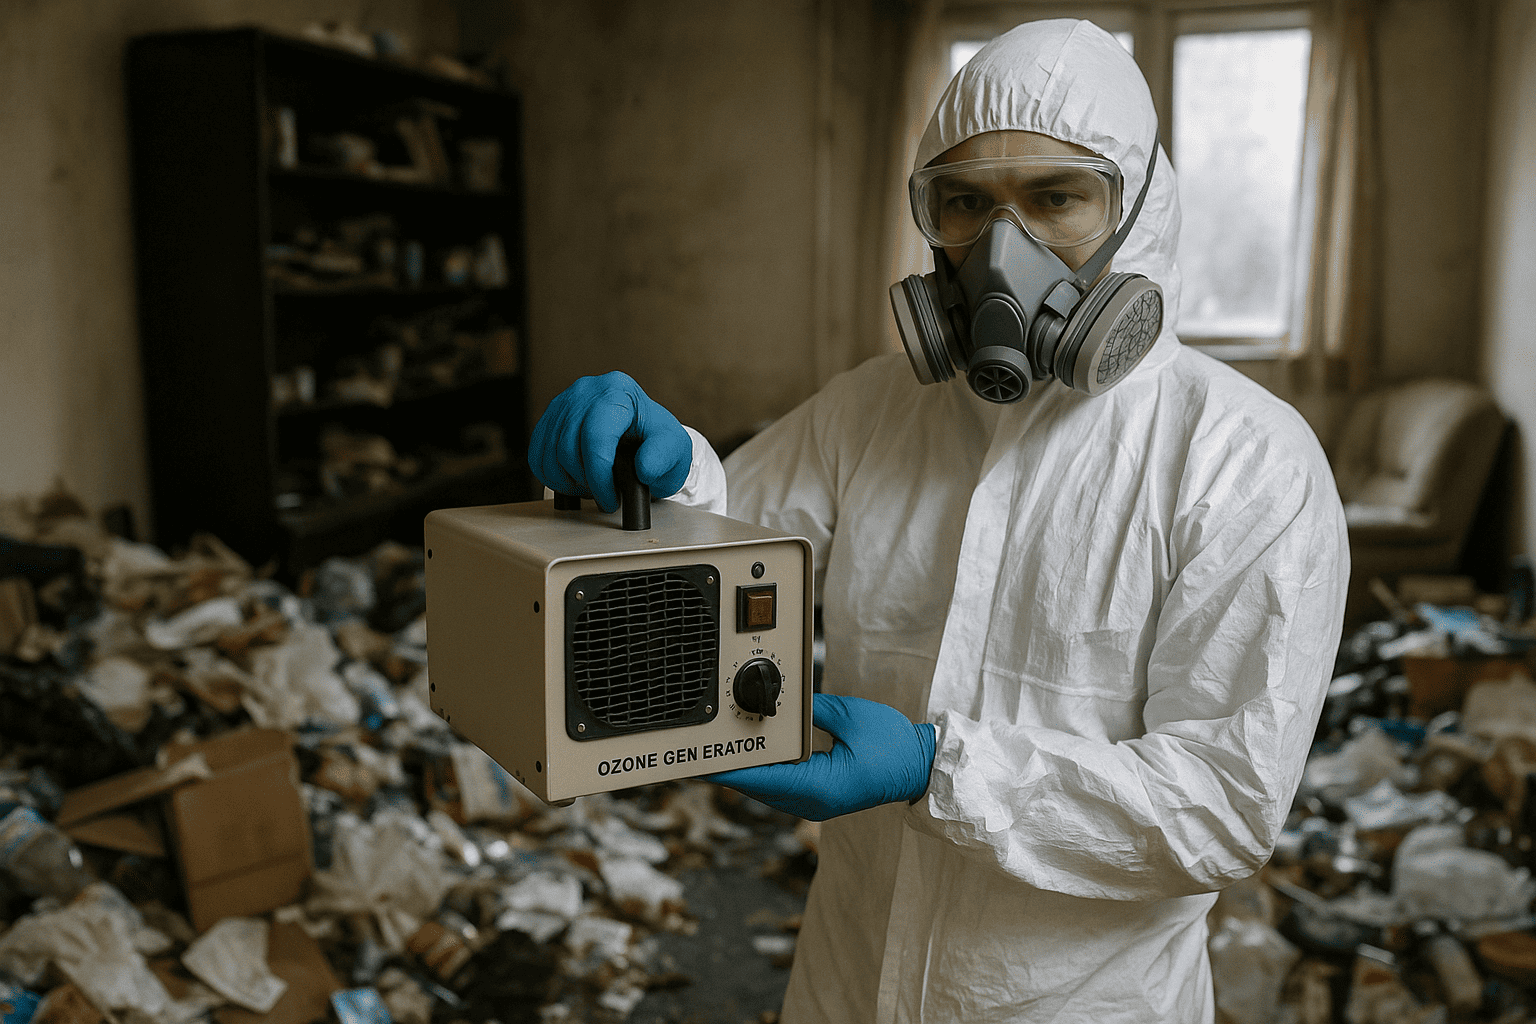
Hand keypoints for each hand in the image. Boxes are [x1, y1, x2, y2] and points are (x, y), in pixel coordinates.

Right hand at [528, 372, 692, 511]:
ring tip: (592, 488)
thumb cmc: (658, 443)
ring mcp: (564, 401)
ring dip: (568, 482)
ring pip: (549, 454)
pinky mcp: (550, 418)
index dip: (599, 477)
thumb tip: (643, 468)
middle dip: (585, 483)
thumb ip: (664, 459)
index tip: (611, 499)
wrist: (643, 436)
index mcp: (618, 390)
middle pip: (568, 448)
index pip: (595, 438)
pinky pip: (537, 454)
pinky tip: (575, 481)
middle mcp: (586, 389)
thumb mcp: (675, 451)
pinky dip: (552, 476)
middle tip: (604, 496)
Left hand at [704, 694, 936, 820]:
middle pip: (757, 787)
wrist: (922, 767)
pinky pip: (781, 786)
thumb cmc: (895, 745)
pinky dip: (765, 770)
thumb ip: (810, 708)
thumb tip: (779, 701)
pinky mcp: (819, 797)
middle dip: (729, 767)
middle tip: (700, 748)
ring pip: (766, 788)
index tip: (700, 763)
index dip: (726, 771)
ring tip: (720, 749)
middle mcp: (812, 802)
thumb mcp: (850, 715)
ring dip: (746, 770)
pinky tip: (753, 753)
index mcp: (819, 787)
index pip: (760, 780)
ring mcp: (815, 803)